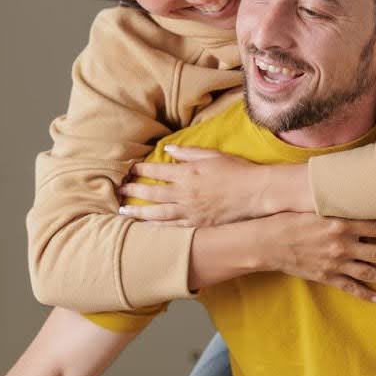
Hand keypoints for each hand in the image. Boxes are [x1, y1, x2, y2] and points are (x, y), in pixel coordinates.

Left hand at [119, 148, 309, 225]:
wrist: (256, 193)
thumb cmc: (237, 171)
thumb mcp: (212, 156)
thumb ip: (188, 153)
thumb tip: (168, 149)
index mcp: (188, 173)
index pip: (157, 171)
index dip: (142, 170)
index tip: (130, 169)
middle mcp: (185, 193)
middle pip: (152, 193)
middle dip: (134, 192)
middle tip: (119, 192)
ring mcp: (191, 210)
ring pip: (158, 213)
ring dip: (139, 212)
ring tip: (125, 211)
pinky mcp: (198, 224)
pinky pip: (173, 226)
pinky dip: (157, 226)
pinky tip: (147, 226)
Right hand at [261, 213, 375, 302]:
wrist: (269, 241)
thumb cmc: (292, 218)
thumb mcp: (318, 208)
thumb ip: (340, 207)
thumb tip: (360, 199)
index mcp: (342, 223)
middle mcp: (342, 244)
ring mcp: (335, 263)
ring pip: (370, 272)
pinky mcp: (326, 276)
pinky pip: (350, 287)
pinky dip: (365, 294)